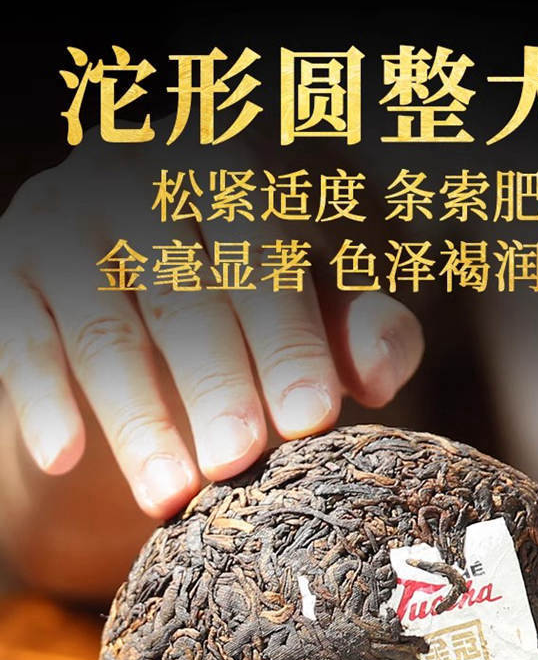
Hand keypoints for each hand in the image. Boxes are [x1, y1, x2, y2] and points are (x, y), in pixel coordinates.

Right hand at [0, 129, 422, 517]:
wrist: (141, 292)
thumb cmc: (257, 302)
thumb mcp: (319, 309)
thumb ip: (364, 330)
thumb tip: (379, 370)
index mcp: (232, 160)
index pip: (263, 248)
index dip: (288, 336)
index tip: (311, 420)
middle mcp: (137, 169)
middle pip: (181, 289)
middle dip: (215, 382)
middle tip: (241, 463)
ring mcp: (62, 214)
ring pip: (101, 327)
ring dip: (139, 418)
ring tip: (174, 500)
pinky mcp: (8, 264)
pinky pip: (21, 339)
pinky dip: (43, 401)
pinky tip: (65, 460)